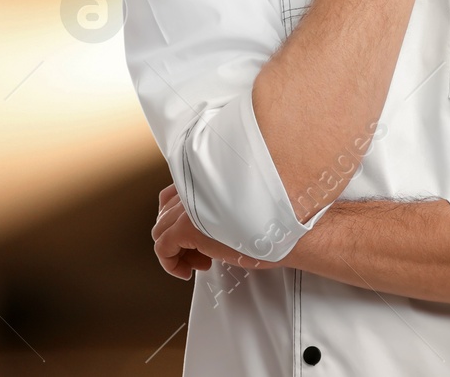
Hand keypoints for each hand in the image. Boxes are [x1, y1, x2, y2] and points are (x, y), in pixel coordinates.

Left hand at [153, 184, 272, 278]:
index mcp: (210, 180)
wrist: (289, 230)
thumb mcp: (244, 207)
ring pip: (160, 231)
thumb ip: (219, 206)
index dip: (179, 219)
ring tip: (198, 262)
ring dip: (176, 251)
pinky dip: (170, 264)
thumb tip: (203, 226)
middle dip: (177, 237)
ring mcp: (190, 207)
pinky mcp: (187, 228)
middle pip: (164, 214)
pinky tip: (187, 271)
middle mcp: (197, 189)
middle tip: (198, 252)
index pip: (173, 195)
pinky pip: (162, 248)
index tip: (194, 236)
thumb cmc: (276, 221)